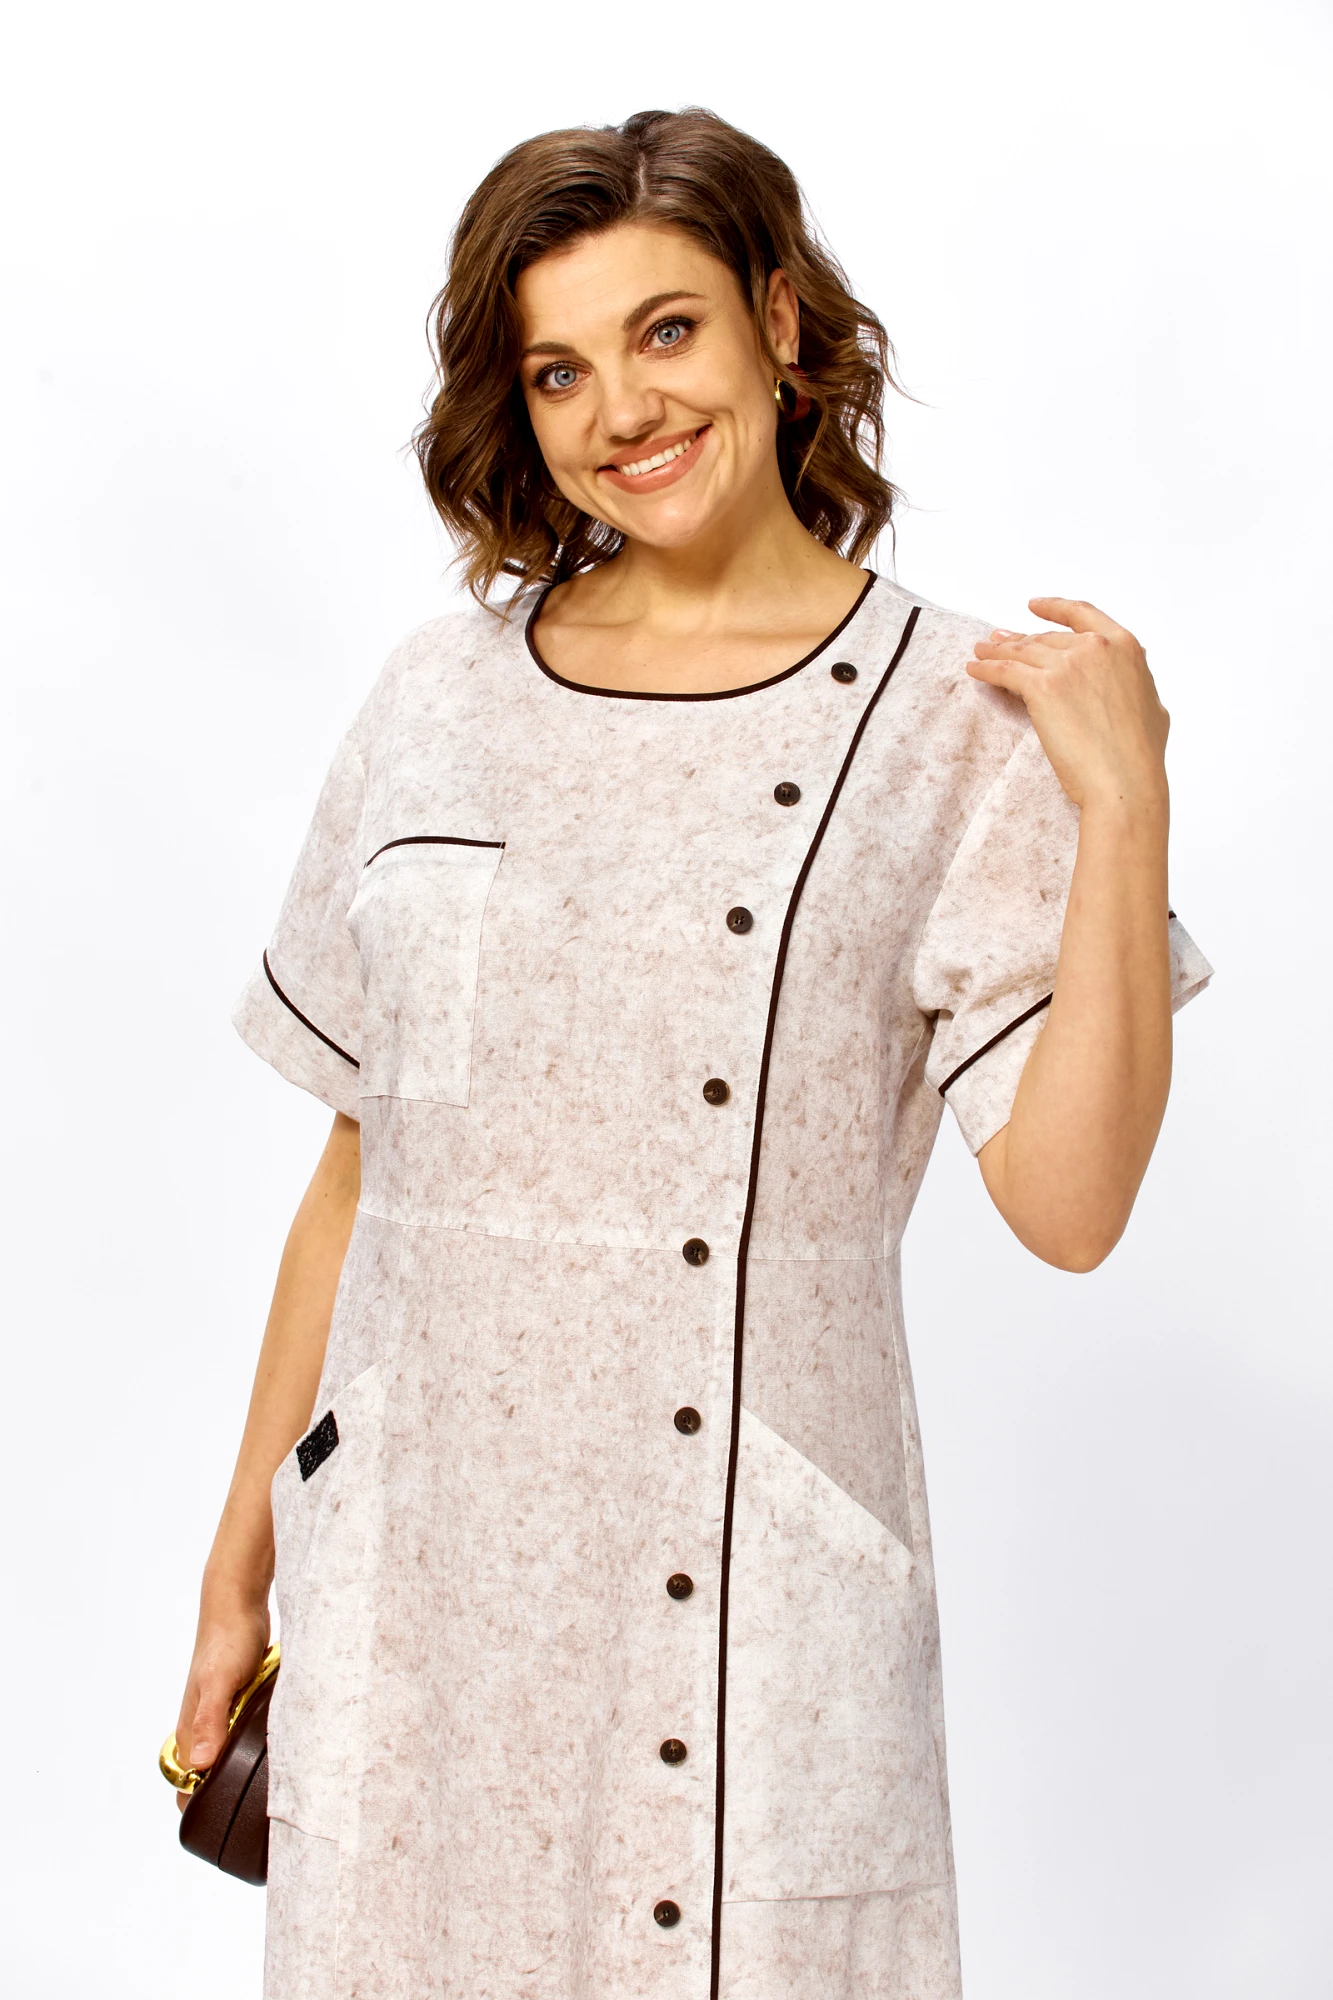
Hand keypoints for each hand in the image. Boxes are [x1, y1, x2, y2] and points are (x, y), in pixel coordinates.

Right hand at [173, 1595, 269, 1810]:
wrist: (238, 1604)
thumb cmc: (226, 1641)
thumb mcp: (219, 1682)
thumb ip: (209, 1721)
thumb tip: (200, 1766)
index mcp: (189, 1730)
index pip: (185, 1786)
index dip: (201, 1806)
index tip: (231, 1817)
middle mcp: (201, 1727)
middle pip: (206, 1776)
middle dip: (226, 1793)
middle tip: (260, 1807)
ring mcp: (219, 1715)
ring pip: (225, 1755)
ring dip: (241, 1769)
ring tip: (272, 1784)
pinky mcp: (237, 1702)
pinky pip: (241, 1734)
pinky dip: (252, 1745)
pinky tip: (275, 1748)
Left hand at [967, 597, 1168, 812]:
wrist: (1124, 781)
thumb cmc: (1140, 755)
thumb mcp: (1151, 704)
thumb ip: (1133, 681)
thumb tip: (1125, 680)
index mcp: (1125, 646)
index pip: (1083, 615)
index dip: (1055, 608)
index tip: (1034, 606)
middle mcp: (1095, 648)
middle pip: (1046, 638)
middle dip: (1019, 639)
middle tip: (997, 640)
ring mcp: (1067, 665)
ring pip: (1022, 652)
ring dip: (996, 651)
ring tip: (980, 651)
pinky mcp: (1042, 688)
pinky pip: (1005, 671)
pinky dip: (985, 668)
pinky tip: (974, 669)